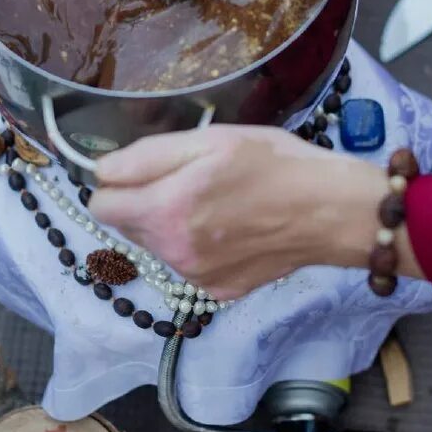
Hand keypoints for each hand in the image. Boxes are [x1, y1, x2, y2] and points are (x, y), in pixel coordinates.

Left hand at [89, 125, 421, 298]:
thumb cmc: (273, 163)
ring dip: (170, 223)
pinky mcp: (219, 291)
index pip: (101, 204)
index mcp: (165, 212)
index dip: (117, 181)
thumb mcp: (209, 140)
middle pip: (127, 225)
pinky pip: (187, 264)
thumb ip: (145, 156)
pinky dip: (197, 246)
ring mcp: (196, 278)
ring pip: (156, 245)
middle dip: (145, 200)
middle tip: (190, 178)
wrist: (330, 210)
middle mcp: (172, 254)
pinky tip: (231, 227)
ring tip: (216, 200)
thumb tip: (100, 170)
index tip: (145, 168)